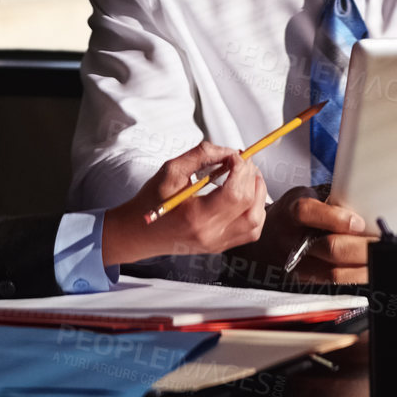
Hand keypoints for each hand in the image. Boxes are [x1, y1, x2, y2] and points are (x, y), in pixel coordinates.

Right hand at [100, 140, 266, 267]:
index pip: (235, 194)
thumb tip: (228, 150)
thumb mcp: (171, 170)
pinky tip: (244, 195)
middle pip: (249, 206)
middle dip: (251, 177)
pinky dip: (255, 210)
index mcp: (196, 217)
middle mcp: (211, 235)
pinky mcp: (220, 246)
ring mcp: (217, 244)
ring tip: (246, 176)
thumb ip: (201, 155)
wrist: (138, 232)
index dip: (241, 169)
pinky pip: (250, 232)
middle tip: (242, 161)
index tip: (233, 154)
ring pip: (256, 222)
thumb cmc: (152, 199)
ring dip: (258, 195)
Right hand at [251, 186, 370, 285]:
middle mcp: (290, 241)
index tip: (358, 222)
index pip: (307, 212)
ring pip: (334, 274)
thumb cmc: (291, 215)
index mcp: (290, 212)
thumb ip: (330, 198)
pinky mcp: (303, 284)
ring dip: (362, 268)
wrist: (264, 242)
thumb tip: (364, 202)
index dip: (335, 218)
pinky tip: (365, 271)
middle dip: (361, 247)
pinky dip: (352, 279)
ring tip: (379, 258)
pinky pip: (333, 286)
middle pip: (329, 248)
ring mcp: (295, 266)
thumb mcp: (305, 196)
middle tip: (382, 242)